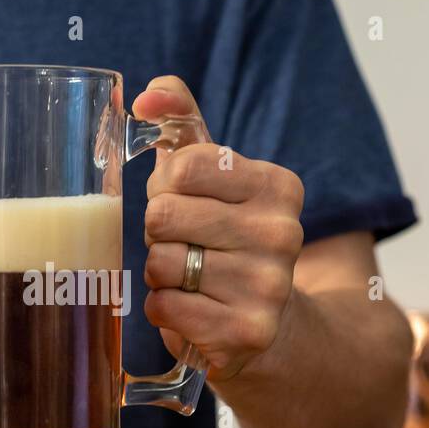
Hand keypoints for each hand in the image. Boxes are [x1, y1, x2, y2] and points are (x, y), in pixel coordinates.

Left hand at [134, 76, 304, 381]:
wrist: (268, 323)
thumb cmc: (226, 235)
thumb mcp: (212, 173)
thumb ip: (180, 120)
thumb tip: (146, 95)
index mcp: (278, 186)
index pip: (181, 168)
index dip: (165, 188)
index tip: (186, 203)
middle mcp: (283, 234)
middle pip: (162, 216)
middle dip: (157, 233)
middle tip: (184, 245)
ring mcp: (269, 286)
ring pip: (160, 263)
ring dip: (160, 273)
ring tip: (190, 278)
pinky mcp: (247, 331)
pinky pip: (164, 307)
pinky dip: (162, 308)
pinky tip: (191, 308)